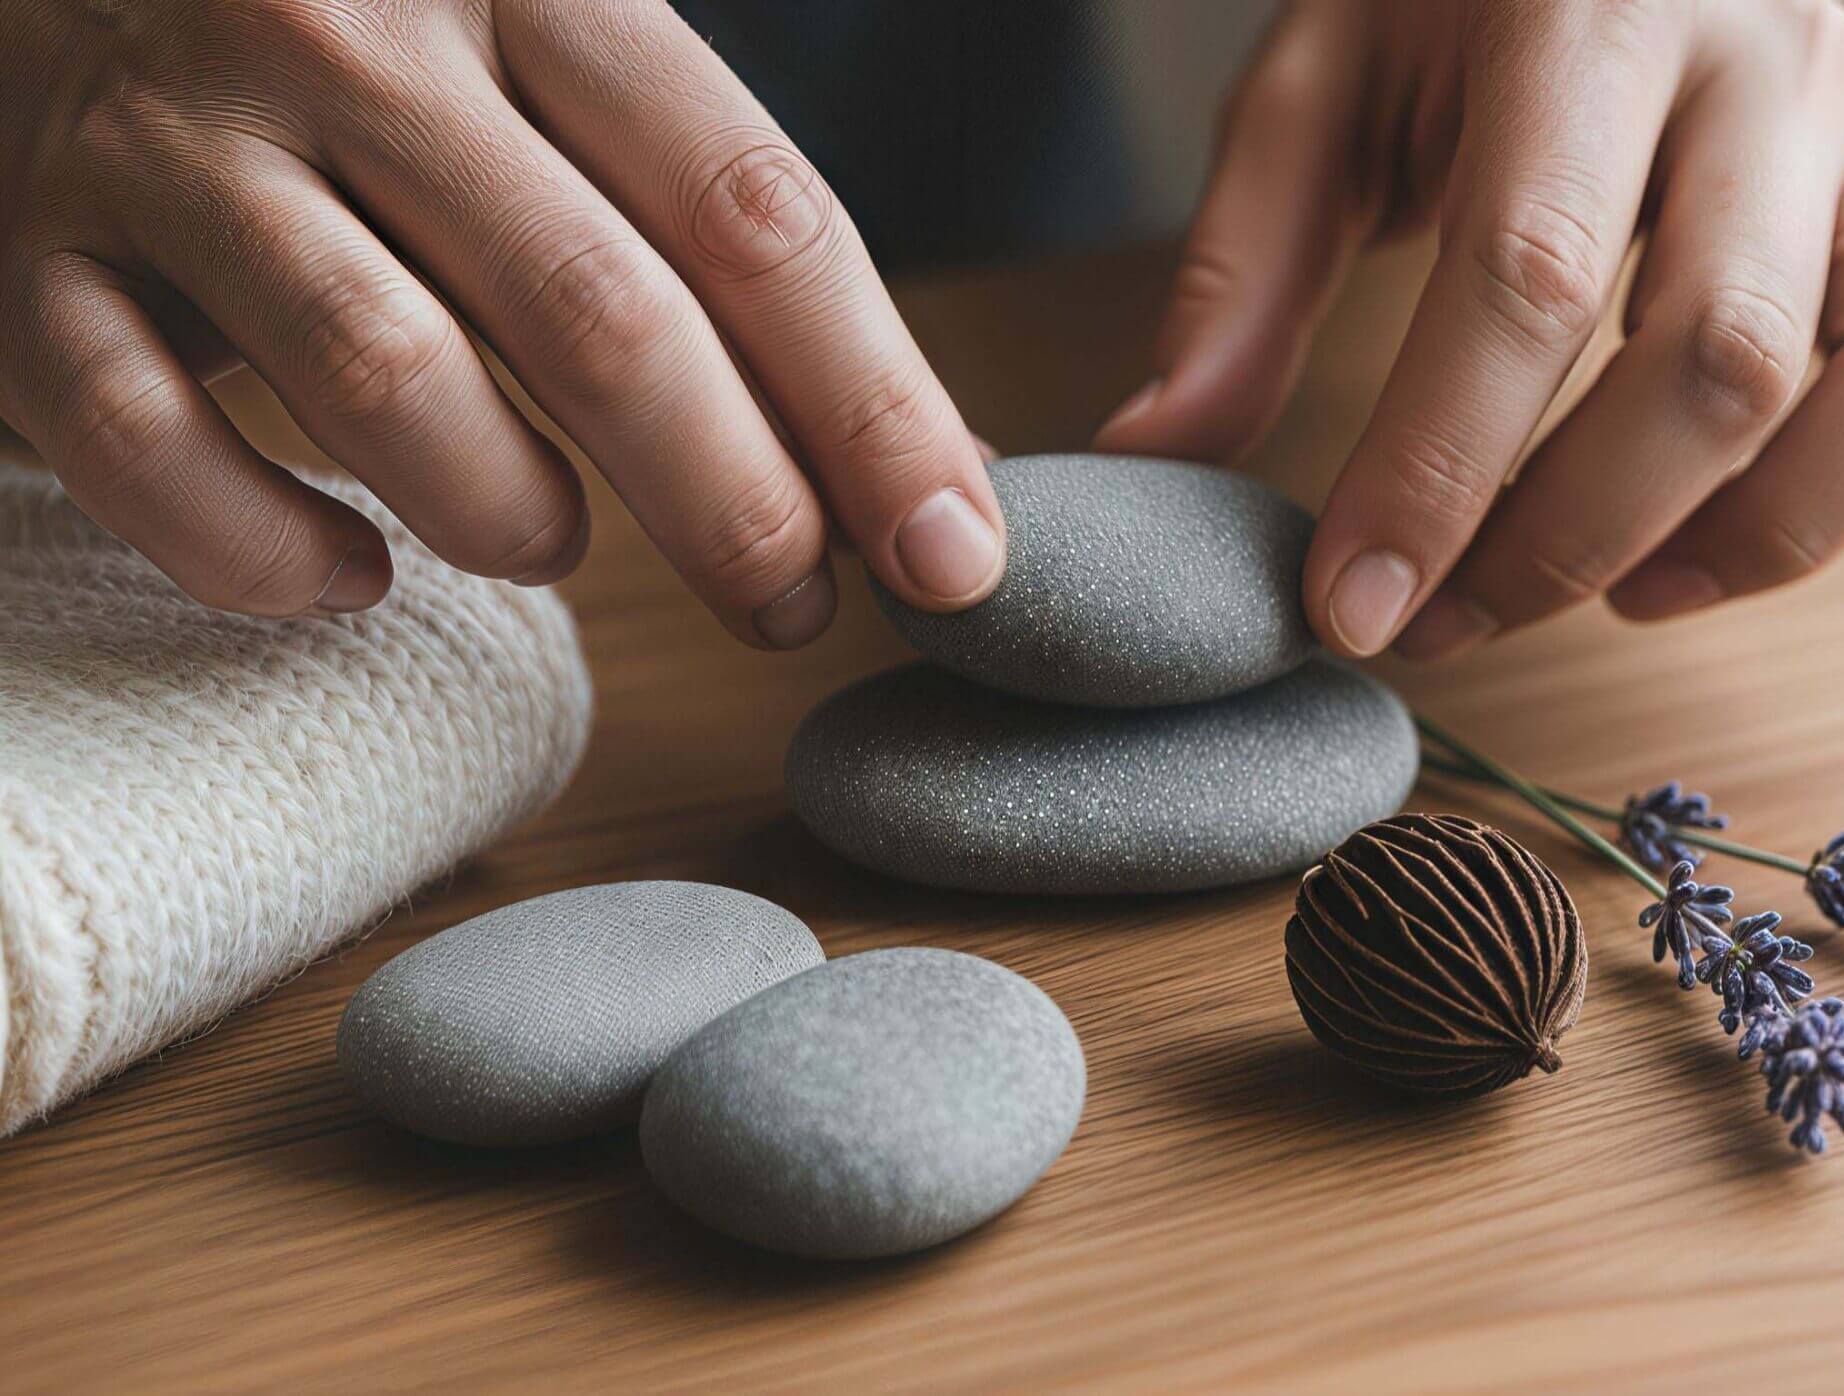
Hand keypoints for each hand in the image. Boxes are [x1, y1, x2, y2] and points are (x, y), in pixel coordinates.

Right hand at [0, 0, 1004, 644]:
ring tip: (565, 546)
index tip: (956, 549)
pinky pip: (150, 447)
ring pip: (391, 385)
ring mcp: (172, 145)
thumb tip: (929, 455)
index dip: (873, 403)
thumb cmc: (355, 19)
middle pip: (601, 315)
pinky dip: (268, 551)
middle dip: (737, 503)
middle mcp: (346, 37)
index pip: (750, 210)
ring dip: (517, 517)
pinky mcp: (23, 255)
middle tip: (800, 606)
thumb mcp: (541, 37)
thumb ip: (708, 213)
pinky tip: (354, 572)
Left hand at [1097, 0, 1843, 658]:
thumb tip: (1158, 458)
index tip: (1351, 606)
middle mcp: (1780, 62)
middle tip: (1449, 619)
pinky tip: (1777, 502)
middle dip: (1574, 536)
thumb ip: (1242, 269)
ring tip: (1630, 585)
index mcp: (1595, 6)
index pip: (1530, 276)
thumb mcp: (1318, 82)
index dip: (1439, 471)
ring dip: (1771, 530)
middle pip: (1726, 357)